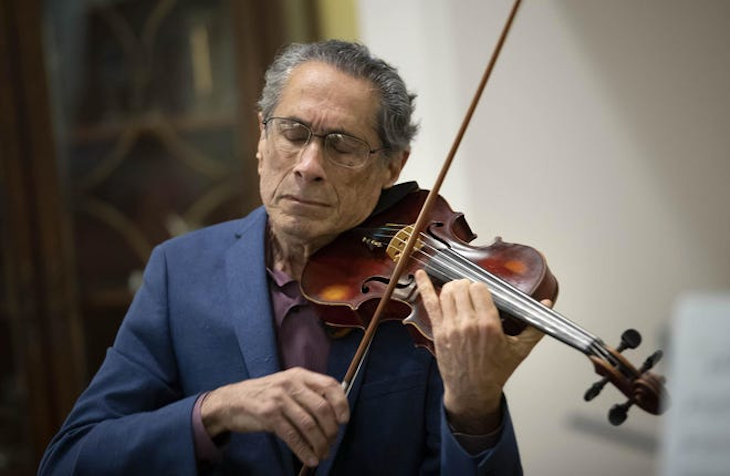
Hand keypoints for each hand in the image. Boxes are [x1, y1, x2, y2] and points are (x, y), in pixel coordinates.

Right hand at [201, 367, 348, 466]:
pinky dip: (304, 450)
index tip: (344, 420)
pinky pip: (292, 436)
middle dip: (331, 430)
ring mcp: (279, 398)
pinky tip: (310, 459)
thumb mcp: (287, 386)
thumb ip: (308, 394)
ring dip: (319, 443)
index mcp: (300, 375)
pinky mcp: (268, 415)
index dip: (341, 403)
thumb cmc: (265, 395)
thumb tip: (334, 415)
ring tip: (322, 453)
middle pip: (322, 408)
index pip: (329, 385)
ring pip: (308, 425)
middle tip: (331, 442)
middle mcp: (291, 384)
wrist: (232, 401)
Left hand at [414, 270, 549, 433]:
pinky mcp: (438, 331)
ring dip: (452, 287)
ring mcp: (451, 327)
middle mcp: (468, 323)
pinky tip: (420, 275)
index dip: (481, 287)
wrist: (473, 391)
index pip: (480, 288)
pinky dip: (424, 286)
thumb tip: (547, 304)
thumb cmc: (496, 371)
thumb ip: (534, 326)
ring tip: (458, 291)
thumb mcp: (520, 349)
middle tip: (471, 293)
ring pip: (447, 291)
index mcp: (489, 324)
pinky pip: (429, 303)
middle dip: (467, 285)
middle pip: (462, 287)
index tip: (484, 293)